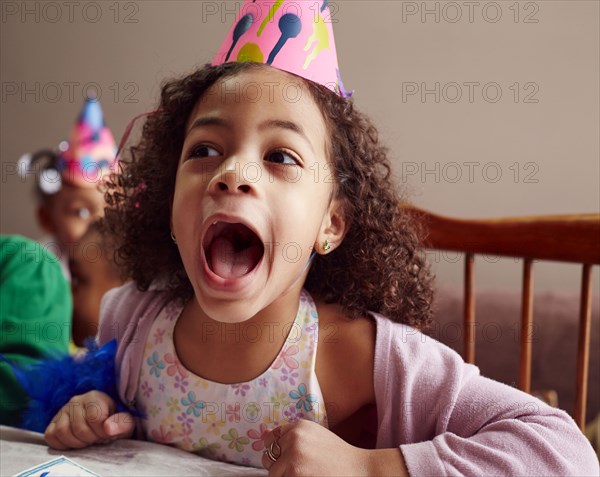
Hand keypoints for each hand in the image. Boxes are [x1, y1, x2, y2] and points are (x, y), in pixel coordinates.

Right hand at [44, 390, 134, 449]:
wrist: (103, 425)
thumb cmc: (114, 424)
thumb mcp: (125, 423)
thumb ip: (121, 424)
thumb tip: (108, 428)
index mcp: (94, 397)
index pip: (95, 417)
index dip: (102, 432)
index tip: (108, 435)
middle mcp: (76, 401)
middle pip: (79, 428)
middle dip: (91, 439)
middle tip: (98, 439)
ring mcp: (62, 411)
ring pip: (62, 432)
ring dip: (77, 443)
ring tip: (88, 441)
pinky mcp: (52, 423)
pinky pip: (51, 436)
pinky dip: (62, 444)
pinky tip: (75, 442)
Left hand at [261, 420, 407, 476]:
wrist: (360, 470)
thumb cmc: (338, 457)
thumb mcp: (315, 436)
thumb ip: (292, 436)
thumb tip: (264, 438)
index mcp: (299, 426)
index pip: (270, 439)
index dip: (276, 452)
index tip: (286, 460)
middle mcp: (294, 437)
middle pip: (268, 459)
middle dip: (280, 468)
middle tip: (302, 471)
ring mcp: (293, 456)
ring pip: (273, 474)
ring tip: (307, 475)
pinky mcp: (294, 473)